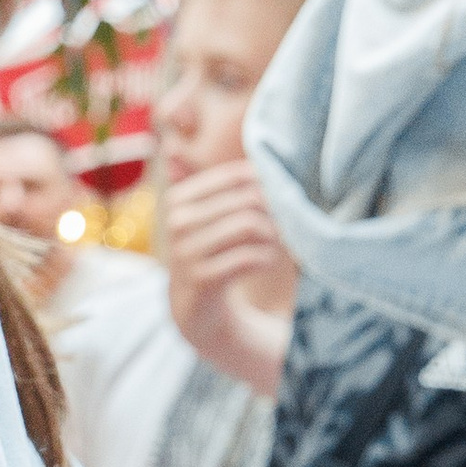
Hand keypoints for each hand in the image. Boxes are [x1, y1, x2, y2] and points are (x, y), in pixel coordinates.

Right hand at [161, 160, 294, 300]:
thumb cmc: (212, 251)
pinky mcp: (201, 279)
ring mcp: (186, 252)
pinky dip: (267, 258)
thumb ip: (225, 186)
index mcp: (180, 198)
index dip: (268, 185)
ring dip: (274, 236)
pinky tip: (267, 261)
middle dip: (276, 212)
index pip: (239, 175)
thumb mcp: (208, 216)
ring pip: (251, 225)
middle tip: (287, 225)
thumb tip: (258, 160)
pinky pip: (249, 257)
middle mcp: (178, 222)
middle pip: (249, 199)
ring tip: (278, 243)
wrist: (193, 306)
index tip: (281, 200)